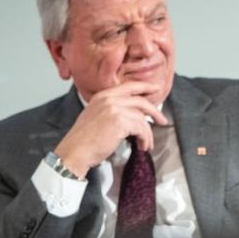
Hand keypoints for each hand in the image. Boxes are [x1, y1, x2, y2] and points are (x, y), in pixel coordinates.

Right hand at [53, 81, 168, 174]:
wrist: (76, 150)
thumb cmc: (85, 139)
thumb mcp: (96, 116)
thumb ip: (112, 110)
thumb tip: (134, 114)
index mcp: (102, 96)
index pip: (129, 86)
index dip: (145, 86)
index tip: (156, 88)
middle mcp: (108, 99)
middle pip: (140, 101)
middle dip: (154, 111)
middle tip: (163, 120)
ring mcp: (114, 109)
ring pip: (142, 118)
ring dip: (148, 133)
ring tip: (146, 144)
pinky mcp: (120, 121)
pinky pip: (142, 129)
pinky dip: (145, 139)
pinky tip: (142, 146)